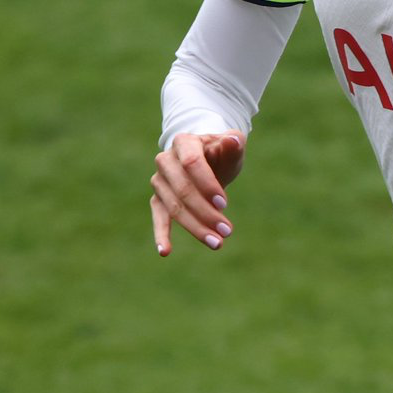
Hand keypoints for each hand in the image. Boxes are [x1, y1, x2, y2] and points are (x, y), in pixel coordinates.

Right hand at [150, 132, 245, 256]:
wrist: (208, 160)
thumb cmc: (222, 153)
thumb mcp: (232, 147)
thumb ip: (233, 144)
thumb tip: (232, 141)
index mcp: (184, 143)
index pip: (192, 163)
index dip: (207, 184)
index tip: (225, 204)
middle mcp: (166, 161)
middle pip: (183, 190)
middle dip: (205, 212)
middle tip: (228, 231)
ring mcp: (160, 181)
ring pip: (174, 207)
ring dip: (196, 227)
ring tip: (218, 244)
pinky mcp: (158, 199)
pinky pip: (158, 217)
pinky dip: (161, 234)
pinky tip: (165, 251)